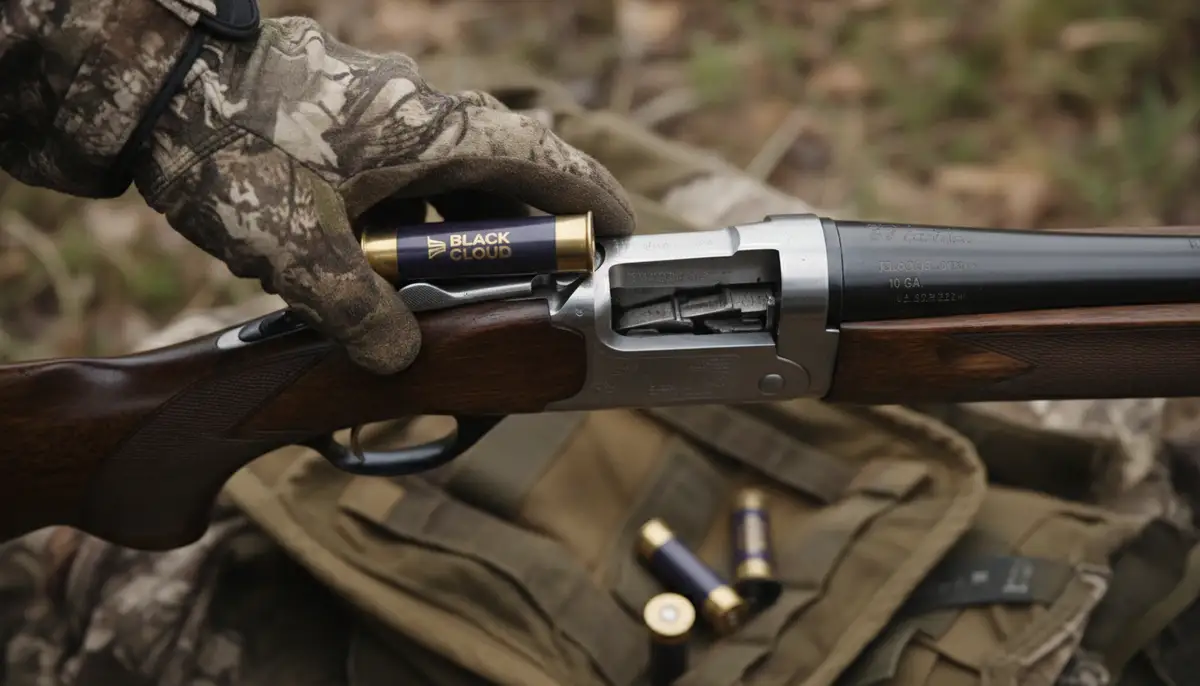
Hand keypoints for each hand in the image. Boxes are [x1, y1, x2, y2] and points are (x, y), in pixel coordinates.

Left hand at [132, 17, 634, 373]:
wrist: (157, 84)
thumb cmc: (236, 144)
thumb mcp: (301, 245)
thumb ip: (357, 312)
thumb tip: (396, 361)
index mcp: (442, 133)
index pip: (551, 162)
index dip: (595, 204)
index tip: (623, 240)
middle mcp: (428, 117)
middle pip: (507, 180)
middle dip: (525, 239)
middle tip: (536, 289)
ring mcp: (388, 118)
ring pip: (453, 182)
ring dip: (462, 236)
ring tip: (455, 292)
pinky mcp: (351, 127)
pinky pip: (407, 179)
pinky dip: (412, 223)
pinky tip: (380, 263)